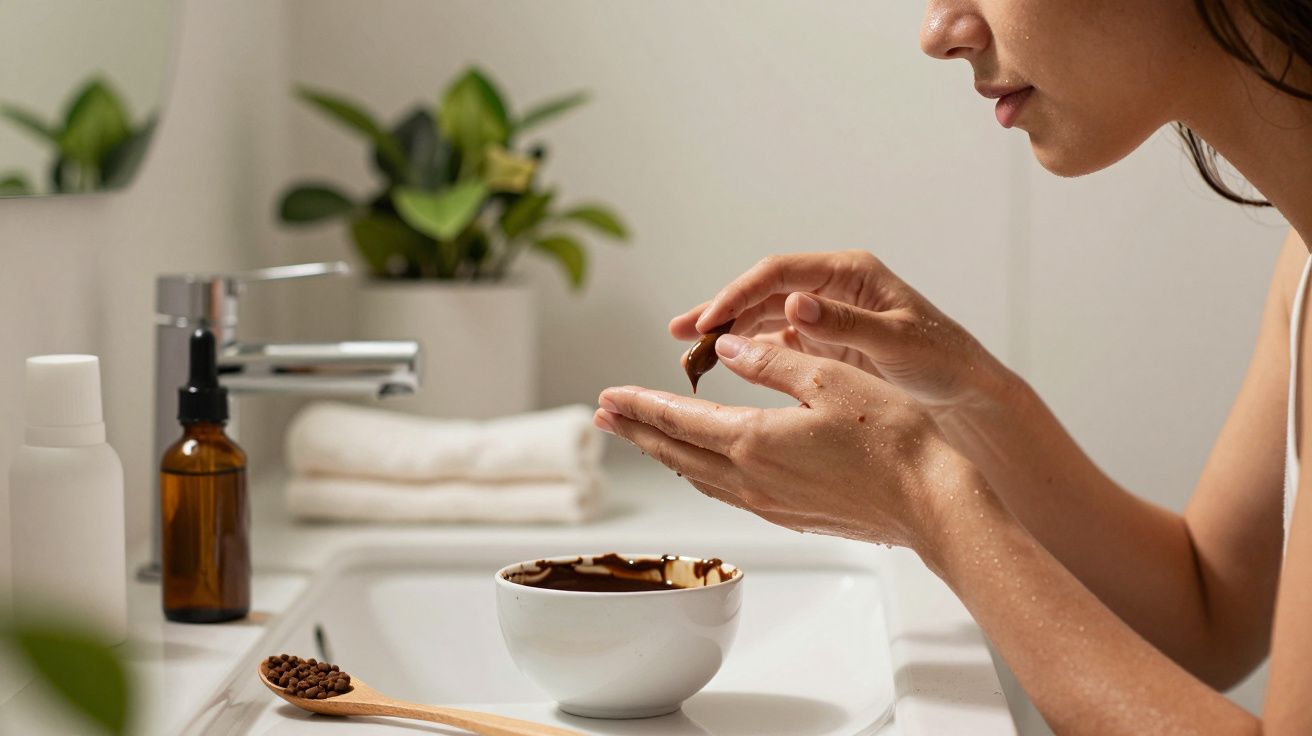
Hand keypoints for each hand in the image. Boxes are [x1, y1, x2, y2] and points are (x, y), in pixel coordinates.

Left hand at [595, 335, 980, 549]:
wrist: (932, 504)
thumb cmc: (892, 439)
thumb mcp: (829, 381)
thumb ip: (771, 363)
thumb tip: (725, 350)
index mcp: (753, 441)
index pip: (677, 418)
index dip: (638, 405)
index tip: (607, 395)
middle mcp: (750, 478)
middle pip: (675, 452)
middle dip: (636, 431)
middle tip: (603, 416)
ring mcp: (768, 503)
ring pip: (697, 475)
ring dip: (663, 452)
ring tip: (642, 436)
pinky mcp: (790, 515)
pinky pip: (725, 491)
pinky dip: (699, 471)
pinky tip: (702, 465)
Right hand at [669, 250, 1005, 409]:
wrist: (965, 391)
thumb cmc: (941, 360)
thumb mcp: (896, 342)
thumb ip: (844, 324)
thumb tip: (793, 304)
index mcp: (849, 272)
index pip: (779, 273)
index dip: (738, 293)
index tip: (708, 319)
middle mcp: (831, 286)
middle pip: (763, 290)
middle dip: (720, 309)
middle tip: (680, 331)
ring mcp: (825, 312)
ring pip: (763, 314)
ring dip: (727, 329)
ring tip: (688, 349)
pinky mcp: (822, 340)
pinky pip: (774, 339)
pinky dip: (746, 349)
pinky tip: (721, 363)